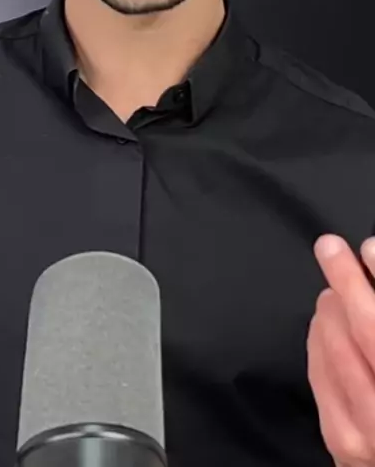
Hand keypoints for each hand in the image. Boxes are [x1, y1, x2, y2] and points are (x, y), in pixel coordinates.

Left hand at [308, 234, 374, 465]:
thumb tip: (372, 264)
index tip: (369, 247)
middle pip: (368, 327)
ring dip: (331, 308)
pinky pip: (320, 374)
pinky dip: (319, 339)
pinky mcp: (342, 440)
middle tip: (331, 247)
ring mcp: (370, 430)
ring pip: (338, 347)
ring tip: (333, 288)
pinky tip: (324, 323)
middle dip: (346, 279)